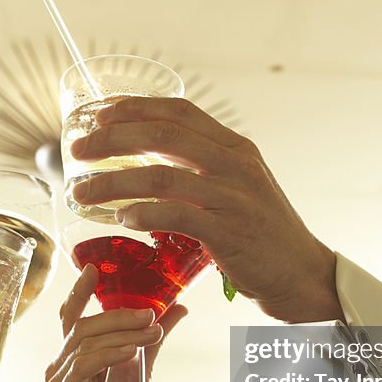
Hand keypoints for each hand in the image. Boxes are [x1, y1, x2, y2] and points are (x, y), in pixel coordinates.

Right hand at [44, 265, 187, 381]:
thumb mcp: (141, 371)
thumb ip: (152, 340)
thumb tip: (178, 307)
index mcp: (73, 355)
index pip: (72, 316)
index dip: (80, 291)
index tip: (95, 268)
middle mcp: (59, 364)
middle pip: (84, 325)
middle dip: (118, 315)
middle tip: (151, 312)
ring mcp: (56, 381)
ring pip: (85, 343)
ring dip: (122, 333)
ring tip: (152, 332)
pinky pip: (83, 366)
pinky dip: (109, 354)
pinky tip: (131, 351)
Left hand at [70, 97, 342, 323]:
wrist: (303, 274)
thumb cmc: (261, 234)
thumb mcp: (236, 188)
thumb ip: (199, 170)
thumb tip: (145, 161)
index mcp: (235, 147)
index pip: (179, 112)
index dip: (134, 107)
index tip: (98, 112)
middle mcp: (236, 164)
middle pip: (163, 136)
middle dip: (112, 139)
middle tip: (77, 150)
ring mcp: (235, 197)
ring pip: (162, 177)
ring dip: (114, 182)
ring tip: (82, 192)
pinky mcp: (231, 232)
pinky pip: (179, 216)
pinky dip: (144, 214)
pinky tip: (121, 219)